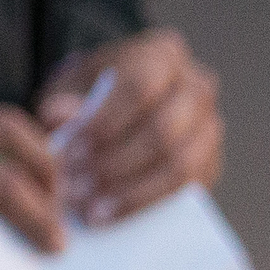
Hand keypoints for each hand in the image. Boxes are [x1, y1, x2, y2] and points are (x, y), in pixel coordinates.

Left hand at [42, 30, 222, 226]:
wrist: (119, 105)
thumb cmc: (92, 90)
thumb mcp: (71, 84)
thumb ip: (64, 98)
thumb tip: (58, 117)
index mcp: (163, 53)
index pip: (140, 87)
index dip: (103, 122)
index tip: (67, 151)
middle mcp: (197, 85)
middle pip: (162, 130)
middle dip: (114, 164)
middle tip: (73, 189)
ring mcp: (211, 125)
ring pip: (180, 164)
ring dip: (130, 192)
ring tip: (87, 210)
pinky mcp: (211, 163)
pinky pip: (186, 190)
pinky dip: (145, 205)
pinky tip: (108, 217)